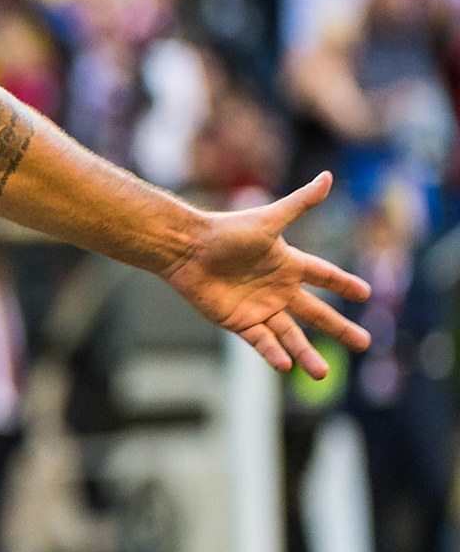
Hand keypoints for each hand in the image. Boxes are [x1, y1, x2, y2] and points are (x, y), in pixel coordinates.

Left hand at [159, 172, 371, 378]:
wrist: (187, 249)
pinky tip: (286, 366)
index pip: (324, 276)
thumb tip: (327, 177)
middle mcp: (278, 288)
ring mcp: (260, 307)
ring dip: (306, 353)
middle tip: (364, 343)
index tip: (366, 293)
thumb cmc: (225, 231)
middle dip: (339, 328)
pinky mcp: (239, 321)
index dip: (343, 284)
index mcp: (288, 264)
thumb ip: (300, 203)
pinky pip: (261, 341)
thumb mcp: (269, 220)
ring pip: (290, 335)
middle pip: (315, 313)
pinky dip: (273, 353)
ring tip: (323, 374)